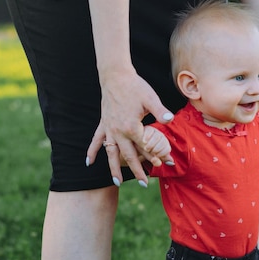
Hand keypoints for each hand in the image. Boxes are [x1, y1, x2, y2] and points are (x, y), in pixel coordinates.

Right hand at [85, 69, 173, 187]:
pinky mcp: (103, 123)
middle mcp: (117, 131)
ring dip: (113, 168)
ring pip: (111, 153)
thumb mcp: (151, 98)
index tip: (165, 162)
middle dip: (137, 170)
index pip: (145, 146)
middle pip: (128, 155)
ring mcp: (108, 128)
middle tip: (145, 183)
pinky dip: (92, 151)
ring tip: (117, 183)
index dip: (156, 155)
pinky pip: (96, 140)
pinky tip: (88, 162)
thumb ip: (160, 111)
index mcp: (131, 127)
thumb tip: (170, 120)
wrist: (115, 76)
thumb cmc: (135, 87)